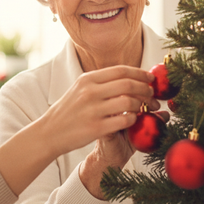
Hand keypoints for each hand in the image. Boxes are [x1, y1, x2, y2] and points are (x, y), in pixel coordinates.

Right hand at [0, 65, 154, 196]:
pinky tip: (134, 120)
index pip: (121, 70)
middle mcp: (90, 92)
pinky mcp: (96, 128)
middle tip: (153, 96)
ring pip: (129, 101)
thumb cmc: (69, 110)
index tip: (151, 79)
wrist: (49, 132)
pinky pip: (124, 120)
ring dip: (143, 105)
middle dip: (146, 89)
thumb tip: (129, 76)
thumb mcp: (80, 89)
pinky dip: (134, 118)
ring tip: (148, 109)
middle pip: (128, 84)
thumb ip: (101, 81)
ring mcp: (93, 110)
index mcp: (88, 79)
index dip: (140, 73)